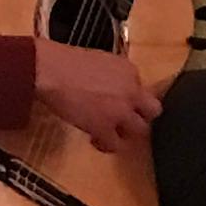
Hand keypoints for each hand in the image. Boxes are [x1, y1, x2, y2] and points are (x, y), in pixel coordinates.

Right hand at [35, 37, 159, 155]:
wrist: (51, 71)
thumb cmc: (65, 61)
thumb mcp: (99, 60)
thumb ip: (112, 75)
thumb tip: (108, 86)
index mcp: (130, 71)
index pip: (142, 89)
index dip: (131, 98)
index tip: (119, 101)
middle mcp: (132, 91)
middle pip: (153, 111)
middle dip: (142, 117)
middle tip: (126, 121)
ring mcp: (121, 112)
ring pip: (140, 131)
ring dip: (127, 133)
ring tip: (112, 134)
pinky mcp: (105, 128)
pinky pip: (116, 145)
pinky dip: (106, 145)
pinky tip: (95, 140)